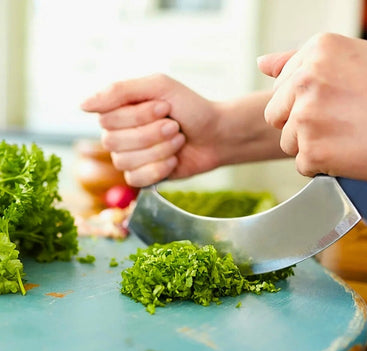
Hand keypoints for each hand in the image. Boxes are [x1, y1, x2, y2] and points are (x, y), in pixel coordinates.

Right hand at [81, 74, 283, 185]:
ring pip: (124, 161)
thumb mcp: (159, 86)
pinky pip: (135, 179)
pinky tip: (174, 160)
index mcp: (120, 111)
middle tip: (174, 126)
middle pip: (113, 141)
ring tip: (178, 140)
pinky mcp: (143, 176)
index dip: (137, 116)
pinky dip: (159, 169)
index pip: (106, 118)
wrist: (216, 135)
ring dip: (158, 150)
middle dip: (150, 134)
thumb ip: (120, 91)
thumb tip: (82, 106)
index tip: (164, 108)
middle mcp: (121, 134)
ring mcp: (131, 156)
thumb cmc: (190, 108)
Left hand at [258, 33, 366, 180]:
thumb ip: (298, 60)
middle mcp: (307, 80)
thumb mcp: (350, 58)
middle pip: (275, 114)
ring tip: (343, 136)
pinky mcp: (312, 150)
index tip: (330, 100)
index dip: (303, 99)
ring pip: (287, 141)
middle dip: (297, 122)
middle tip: (335, 120)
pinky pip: (302, 164)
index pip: (281, 86)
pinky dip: (320, 164)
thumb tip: (261, 64)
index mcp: (317, 51)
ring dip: (309, 145)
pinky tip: (345, 152)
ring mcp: (307, 117)